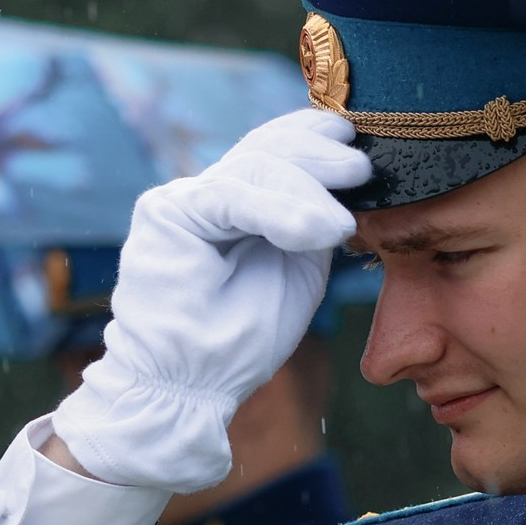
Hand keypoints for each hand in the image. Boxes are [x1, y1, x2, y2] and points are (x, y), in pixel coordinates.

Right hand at [51, 108, 367, 491]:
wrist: (191, 386)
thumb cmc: (243, 337)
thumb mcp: (300, 268)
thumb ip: (317, 221)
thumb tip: (349, 174)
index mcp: (242, 202)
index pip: (278, 151)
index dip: (316, 138)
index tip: (358, 143)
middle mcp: (210, 193)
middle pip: (268, 148)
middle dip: (318, 151)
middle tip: (359, 168)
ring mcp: (184, 198)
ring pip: (254, 166)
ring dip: (306, 189)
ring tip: (339, 224)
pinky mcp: (166, 213)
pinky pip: (228, 196)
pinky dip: (275, 210)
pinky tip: (313, 232)